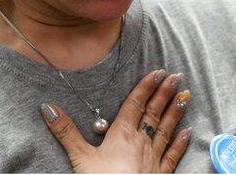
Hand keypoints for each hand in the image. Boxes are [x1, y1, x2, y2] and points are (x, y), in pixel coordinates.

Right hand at [41, 69, 191, 172]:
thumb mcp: (79, 156)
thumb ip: (66, 131)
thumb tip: (48, 107)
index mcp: (122, 134)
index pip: (135, 104)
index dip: (146, 87)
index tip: (158, 72)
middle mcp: (141, 142)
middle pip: (154, 113)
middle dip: (165, 93)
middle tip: (177, 76)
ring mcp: (152, 158)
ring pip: (166, 130)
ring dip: (175, 112)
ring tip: (185, 96)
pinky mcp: (160, 174)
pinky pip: (172, 156)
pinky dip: (180, 143)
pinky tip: (187, 132)